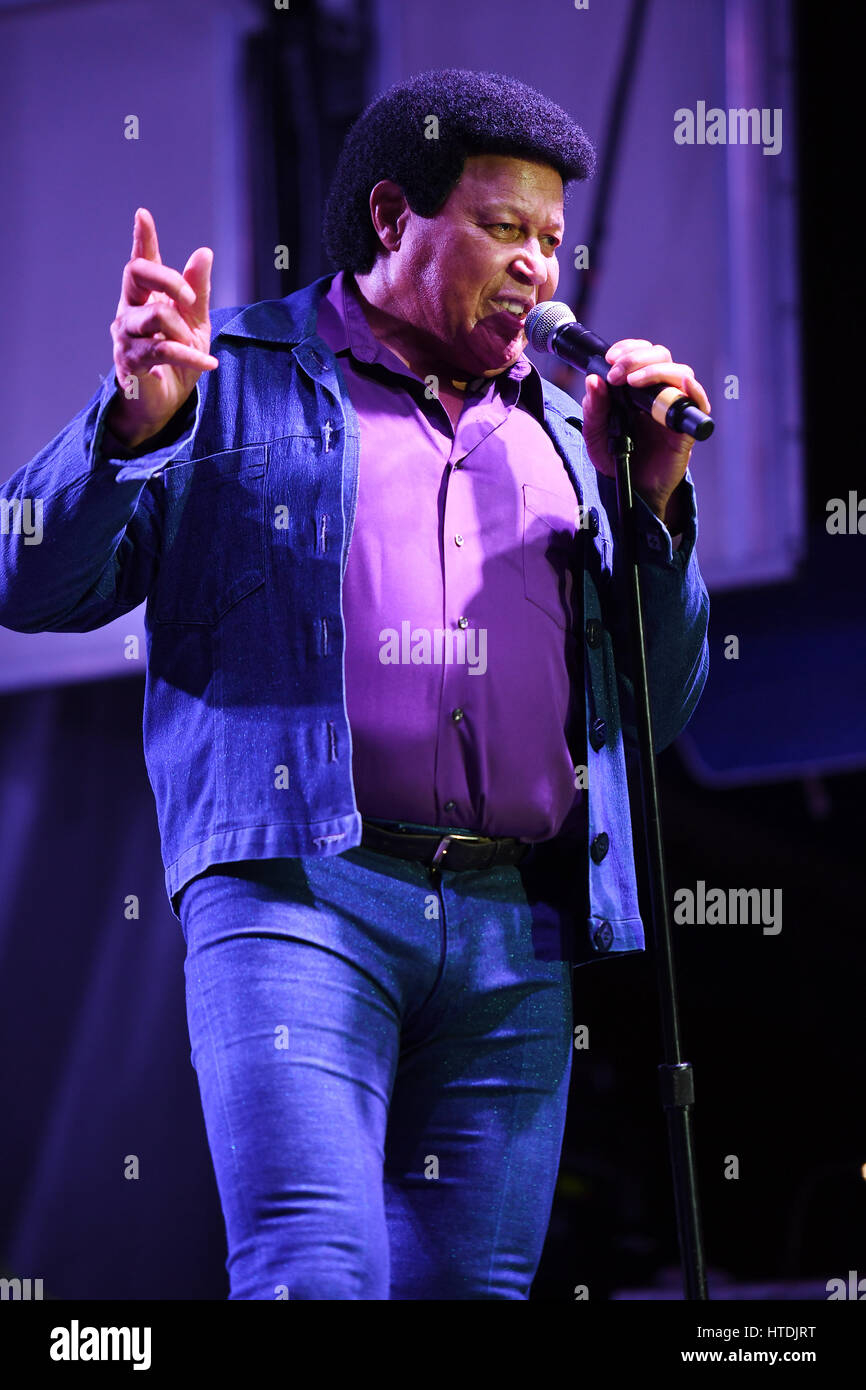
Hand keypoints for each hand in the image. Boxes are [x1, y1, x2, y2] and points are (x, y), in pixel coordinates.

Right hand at [108, 208, 217, 447]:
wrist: (166, 404)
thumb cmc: (178, 361)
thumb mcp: (196, 324)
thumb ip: (198, 291)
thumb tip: (204, 252)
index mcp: (145, 297)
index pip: (141, 261)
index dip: (142, 238)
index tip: (143, 215)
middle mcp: (129, 310)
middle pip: (136, 273)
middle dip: (169, 279)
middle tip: (191, 299)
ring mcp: (125, 335)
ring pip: (155, 315)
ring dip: (183, 331)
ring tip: (195, 347)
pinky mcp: (130, 361)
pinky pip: (164, 349)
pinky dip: (191, 355)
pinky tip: (209, 363)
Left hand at [581, 339, 710, 523]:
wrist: (630, 491)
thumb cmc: (616, 459)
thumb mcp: (595, 434)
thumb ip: (594, 409)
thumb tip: (593, 380)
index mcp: (637, 388)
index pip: (641, 354)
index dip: (628, 349)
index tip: (610, 358)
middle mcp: (659, 393)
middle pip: (661, 356)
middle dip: (637, 357)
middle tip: (616, 372)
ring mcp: (674, 408)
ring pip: (680, 372)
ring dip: (656, 371)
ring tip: (633, 382)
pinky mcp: (685, 428)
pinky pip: (697, 403)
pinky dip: (692, 390)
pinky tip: (680, 386)